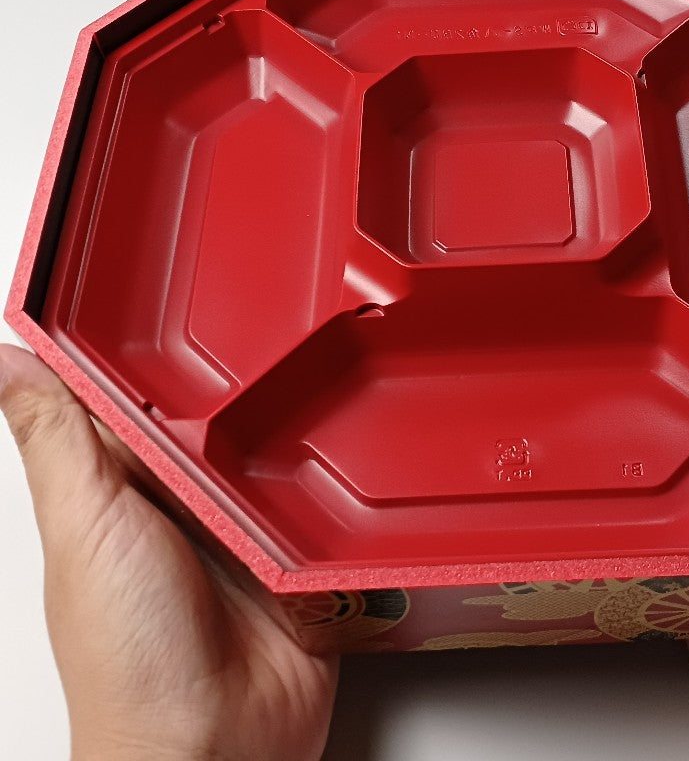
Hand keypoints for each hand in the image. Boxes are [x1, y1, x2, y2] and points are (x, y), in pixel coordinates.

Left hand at [0, 345, 337, 760]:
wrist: (219, 748)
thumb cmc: (132, 660)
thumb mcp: (88, 529)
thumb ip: (62, 441)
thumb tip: (11, 360)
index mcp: (127, 485)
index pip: (137, 390)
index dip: (147, 338)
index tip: (162, 280)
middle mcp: (190, 497)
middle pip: (221, 406)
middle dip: (240, 367)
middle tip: (266, 306)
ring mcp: (250, 521)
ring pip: (280, 438)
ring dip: (296, 413)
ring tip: (318, 359)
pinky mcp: (303, 546)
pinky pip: (326, 489)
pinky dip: (337, 467)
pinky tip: (349, 435)